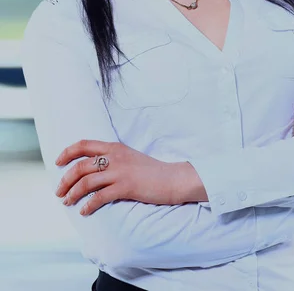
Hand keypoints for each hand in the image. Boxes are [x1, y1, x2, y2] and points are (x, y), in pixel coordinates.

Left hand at [54, 140, 204, 215]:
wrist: (173, 178)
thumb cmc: (152, 171)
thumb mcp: (130, 157)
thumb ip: (112, 159)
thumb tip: (91, 168)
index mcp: (115, 148)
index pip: (84, 144)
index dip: (67, 153)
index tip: (58, 163)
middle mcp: (115, 157)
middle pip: (80, 166)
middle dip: (65, 180)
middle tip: (59, 192)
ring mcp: (120, 172)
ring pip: (86, 182)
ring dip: (72, 194)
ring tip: (68, 202)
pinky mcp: (126, 187)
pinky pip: (99, 197)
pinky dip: (88, 205)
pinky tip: (85, 211)